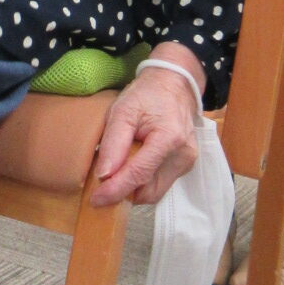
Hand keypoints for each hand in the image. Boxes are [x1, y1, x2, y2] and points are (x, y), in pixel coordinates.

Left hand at [91, 48, 203, 207]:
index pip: (140, 175)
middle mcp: (183, 155)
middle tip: (101, 185)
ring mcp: (187, 162)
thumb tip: (104, 175)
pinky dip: (142, 182)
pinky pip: (160, 184)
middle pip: (149, 190)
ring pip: (155, 192)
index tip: (96, 199)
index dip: (116, 190)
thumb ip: (114, 143)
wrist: (174, 85)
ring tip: (116, 172)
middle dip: (124, 193)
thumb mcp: (123, 111)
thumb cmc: (147, 95)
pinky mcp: (184, 165)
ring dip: (133, 189)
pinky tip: (131, 167)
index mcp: (169, 138)